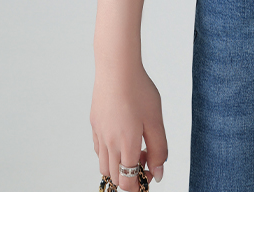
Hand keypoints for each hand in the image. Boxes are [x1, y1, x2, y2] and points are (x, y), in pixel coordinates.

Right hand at [90, 62, 167, 190]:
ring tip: (136, 147)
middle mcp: (109, 143)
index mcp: (126, 144)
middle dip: (131, 176)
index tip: (150, 176)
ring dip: (119, 165)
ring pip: (104, 165)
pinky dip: (110, 153)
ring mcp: (99, 134)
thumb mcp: (156, 120)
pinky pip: (99, 149)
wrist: (117, 68)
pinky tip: (123, 136)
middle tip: (147, 159)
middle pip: (115, 176)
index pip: (127, 181)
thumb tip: (157, 173)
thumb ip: (159, 149)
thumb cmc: (139, 91)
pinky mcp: (94, 124)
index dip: (139, 186)